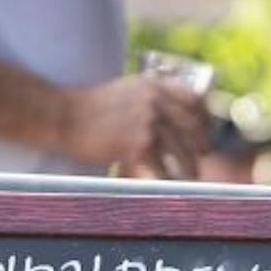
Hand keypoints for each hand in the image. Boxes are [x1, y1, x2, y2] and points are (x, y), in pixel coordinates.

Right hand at [64, 75, 209, 177]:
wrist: (64, 116)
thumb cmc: (92, 108)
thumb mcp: (127, 90)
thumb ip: (152, 97)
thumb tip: (175, 114)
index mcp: (153, 84)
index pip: (195, 98)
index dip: (206, 117)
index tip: (206, 130)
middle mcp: (155, 101)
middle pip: (194, 127)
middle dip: (202, 145)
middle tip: (202, 157)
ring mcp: (148, 123)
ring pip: (183, 151)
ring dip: (190, 167)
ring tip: (191, 177)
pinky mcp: (138, 145)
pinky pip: (163, 169)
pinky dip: (169, 180)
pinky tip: (170, 185)